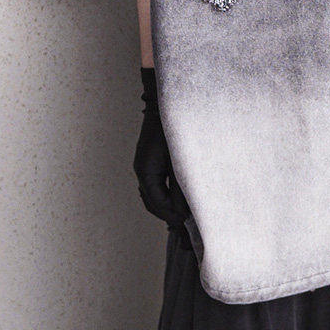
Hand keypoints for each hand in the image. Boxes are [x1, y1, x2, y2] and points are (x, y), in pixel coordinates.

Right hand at [133, 67, 190, 232]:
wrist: (167, 101)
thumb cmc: (176, 128)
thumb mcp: (180, 161)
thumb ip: (181, 188)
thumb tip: (184, 214)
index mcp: (146, 171)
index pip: (157, 203)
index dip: (172, 217)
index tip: (187, 226)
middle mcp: (142, 170)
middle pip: (152, 202)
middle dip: (168, 215)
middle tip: (186, 228)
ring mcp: (146, 165)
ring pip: (153, 194)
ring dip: (167, 206)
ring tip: (184, 216)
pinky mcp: (152, 160)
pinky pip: (157, 183)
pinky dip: (166, 194)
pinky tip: (179, 197)